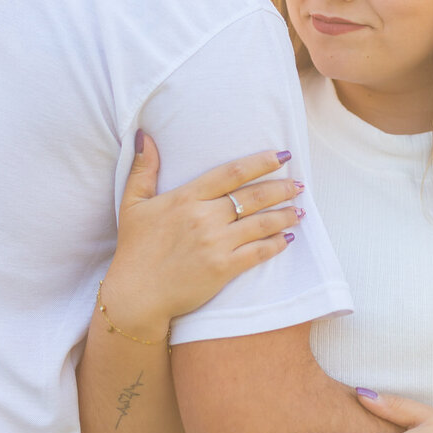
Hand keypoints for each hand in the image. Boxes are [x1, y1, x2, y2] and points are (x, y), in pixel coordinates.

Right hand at [101, 135, 303, 337]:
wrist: (136, 296)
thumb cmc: (134, 249)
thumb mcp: (132, 203)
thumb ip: (143, 169)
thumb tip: (146, 136)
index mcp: (186, 198)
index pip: (231, 173)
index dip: (260, 162)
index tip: (282, 156)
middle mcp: (205, 217)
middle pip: (253, 196)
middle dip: (281, 188)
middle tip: (299, 184)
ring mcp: (216, 244)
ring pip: (261, 223)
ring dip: (284, 215)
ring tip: (300, 210)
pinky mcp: (222, 269)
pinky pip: (257, 252)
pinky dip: (276, 243)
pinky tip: (288, 238)